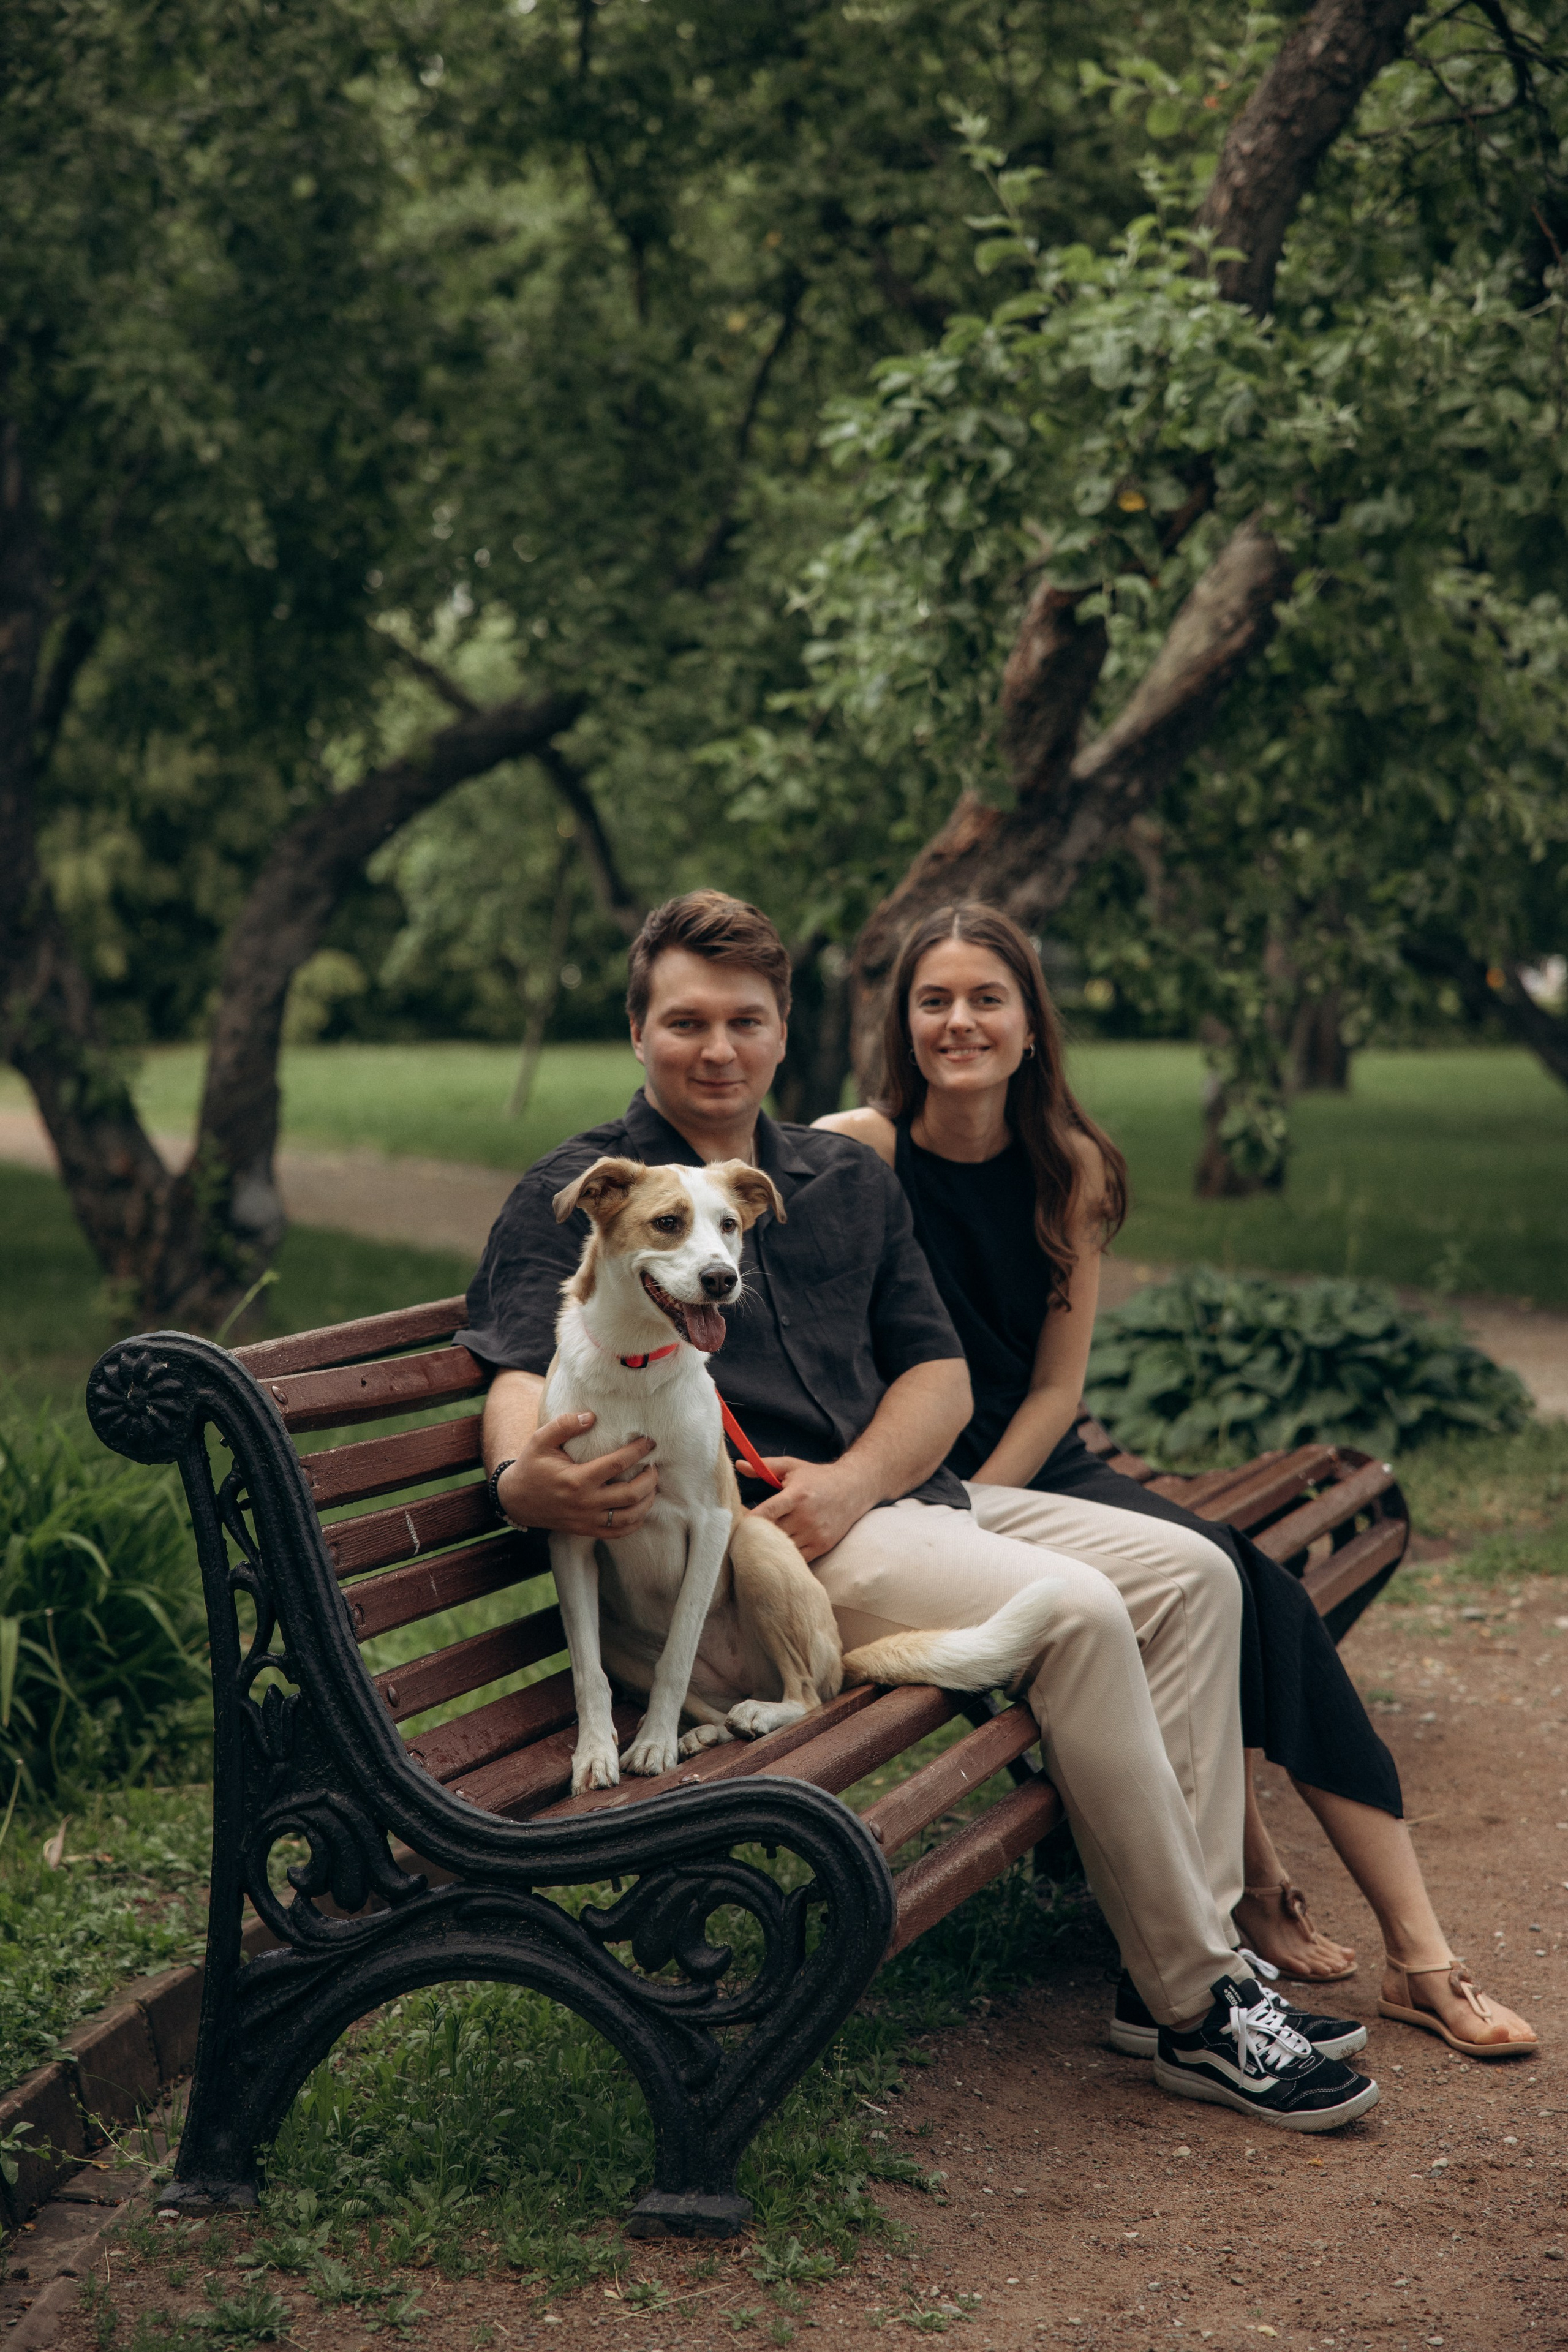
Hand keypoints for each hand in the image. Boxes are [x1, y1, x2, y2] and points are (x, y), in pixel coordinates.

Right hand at [498, 1410, 657, 1537]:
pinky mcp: (587, 1530)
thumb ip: (564, 1425)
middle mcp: (585, 1504)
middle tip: (654, 1465)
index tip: (650, 1441)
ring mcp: (587, 1521)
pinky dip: (636, 1521)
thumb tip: (591, 1416)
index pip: (617, 1465)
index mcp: (576, 1480)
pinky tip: (641, 1506)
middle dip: (650, 1479)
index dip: (638, 1451)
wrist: (516, 1501)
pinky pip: (619, 1532)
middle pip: (631, 1495)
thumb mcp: (540, 1440)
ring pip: (630, 1517)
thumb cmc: (531, 1467)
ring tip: (651, 1484)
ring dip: (647, 1500)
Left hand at [744, 1455, 872, 1562]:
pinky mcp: (821, 1546)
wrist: (853, 1489)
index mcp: (796, 1496)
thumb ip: (764, 1466)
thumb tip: (739, 1465)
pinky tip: (775, 1549)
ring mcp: (815, 1534)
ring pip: (782, 1548)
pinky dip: (784, 1556)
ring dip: (768, 1547)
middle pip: (771, 1534)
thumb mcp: (791, 1467)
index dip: (749, 1521)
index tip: (736, 1524)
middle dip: (754, 1535)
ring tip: (756, 1544)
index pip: (767, 1512)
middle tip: (741, 1535)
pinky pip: (796, 1558)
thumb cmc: (817, 1477)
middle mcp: (806, 1517)